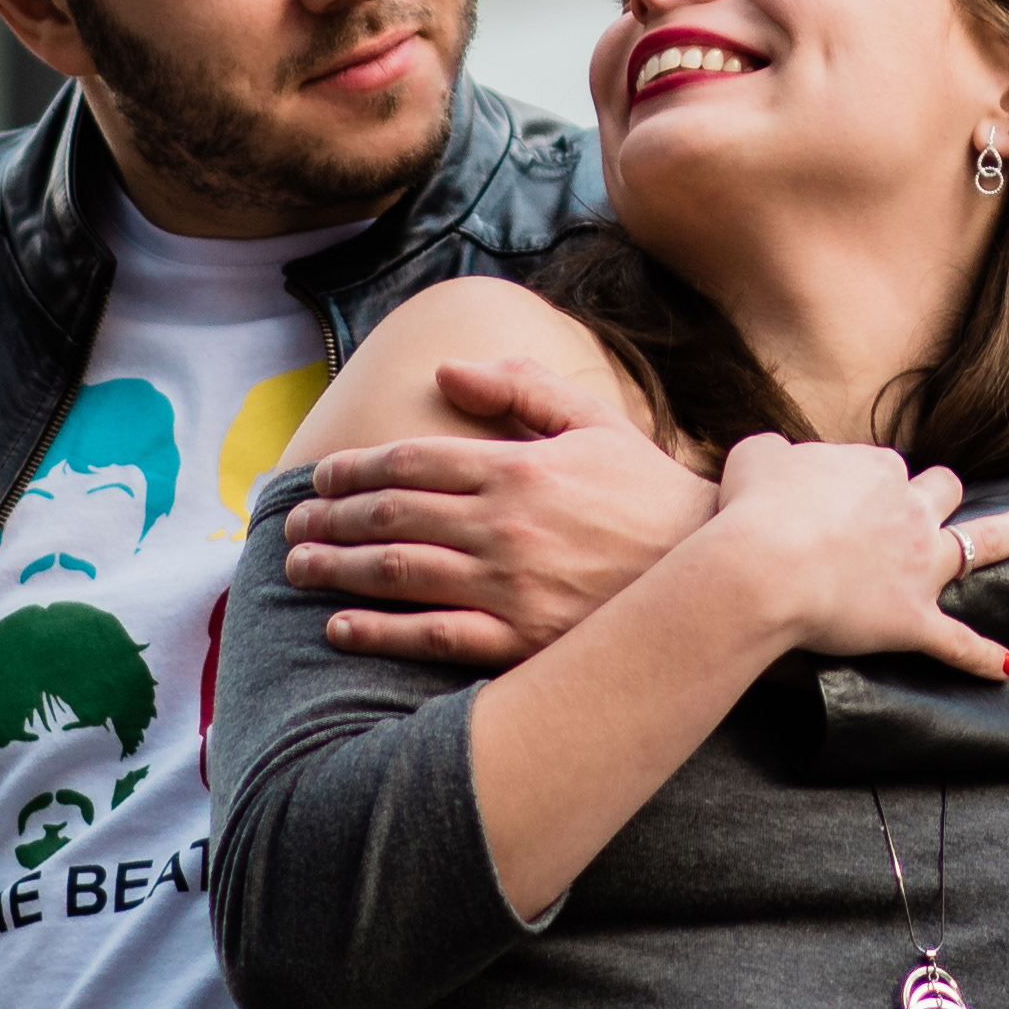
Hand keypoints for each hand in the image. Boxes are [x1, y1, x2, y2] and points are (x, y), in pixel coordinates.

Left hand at [287, 355, 721, 668]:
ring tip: (298, 568)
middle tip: (294, 525)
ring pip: (400, 573)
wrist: (713, 571)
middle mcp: (504, 523)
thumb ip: (520, 388)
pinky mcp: (521, 640)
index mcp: (517, 466)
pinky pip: (433, 636)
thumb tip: (448, 368)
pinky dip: (380, 631)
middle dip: (332, 518)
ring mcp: (510, 586)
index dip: (357, 469)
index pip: (412, 461)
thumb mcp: (594, 422)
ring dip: (338, 568)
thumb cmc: (649, 493)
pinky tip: (341, 627)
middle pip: (393, 515)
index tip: (323, 478)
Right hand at [701, 433, 1008, 681]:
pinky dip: (983, 656)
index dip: (867, 484)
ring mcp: (918, 565)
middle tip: (928, 506)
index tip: (840, 502)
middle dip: (939, 495)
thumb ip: (776, 452)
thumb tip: (782, 458)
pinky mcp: (913, 619)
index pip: (884, 468)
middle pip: (941, 490)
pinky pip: (957, 642)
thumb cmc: (752, 509)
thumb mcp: (756, 456)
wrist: (762, 566)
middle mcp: (909, 510)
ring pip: (981, 541)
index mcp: (875, 468)